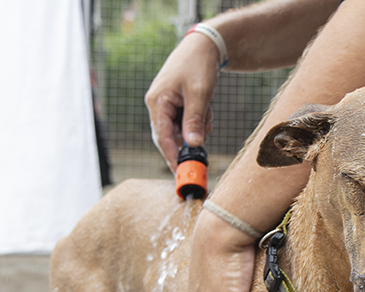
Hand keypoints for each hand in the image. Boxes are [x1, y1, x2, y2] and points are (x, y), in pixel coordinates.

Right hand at [145, 32, 220, 170]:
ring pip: (180, 129)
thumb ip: (195, 120)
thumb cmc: (198, 65)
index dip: (171, 156)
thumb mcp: (199, 94)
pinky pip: (185, 121)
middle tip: (202, 149)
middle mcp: (157, 105)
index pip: (162, 137)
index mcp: (157, 102)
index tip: (182, 172)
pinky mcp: (175, 104)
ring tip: (207, 111)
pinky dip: (198, 119)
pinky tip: (205, 107)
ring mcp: (165, 104)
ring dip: (196, 127)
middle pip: (169, 136)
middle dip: (188, 141)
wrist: (204, 45)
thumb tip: (193, 145)